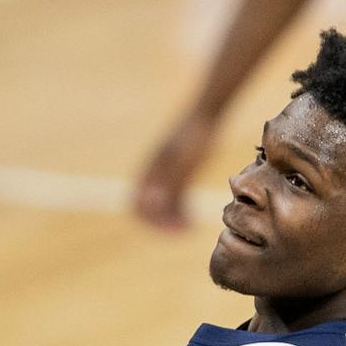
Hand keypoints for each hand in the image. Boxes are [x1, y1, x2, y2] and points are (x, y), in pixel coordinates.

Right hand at [133, 112, 216, 229]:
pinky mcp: (178, 174)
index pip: (137, 204)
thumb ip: (169, 181)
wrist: (208, 114)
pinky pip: (173, 199)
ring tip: (191, 226)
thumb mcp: (185, 160)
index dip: (152, 221)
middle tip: (184, 230)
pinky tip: (194, 217)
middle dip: (161, 224)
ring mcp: (165, 175)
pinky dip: (180, 211)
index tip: (174, 228)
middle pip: (146, 209)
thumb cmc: (197, 135)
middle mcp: (154, 174)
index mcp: (150, 170)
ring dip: (171, 220)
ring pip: (161, 207)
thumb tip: (151, 204)